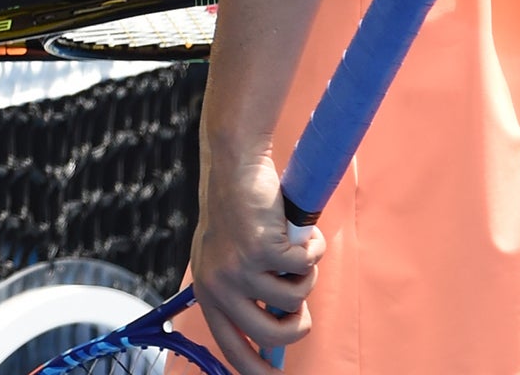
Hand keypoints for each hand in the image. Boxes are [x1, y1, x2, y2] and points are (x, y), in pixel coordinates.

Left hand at [189, 150, 324, 374]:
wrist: (235, 165)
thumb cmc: (238, 211)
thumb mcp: (229, 258)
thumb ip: (245, 293)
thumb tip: (273, 339)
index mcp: (208, 291)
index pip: (230, 346)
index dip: (254, 368)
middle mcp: (219, 284)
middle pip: (271, 333)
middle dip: (298, 326)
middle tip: (303, 312)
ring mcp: (240, 268)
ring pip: (294, 298)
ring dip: (305, 276)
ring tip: (293, 249)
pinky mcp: (262, 249)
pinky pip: (305, 267)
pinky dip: (312, 249)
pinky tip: (299, 231)